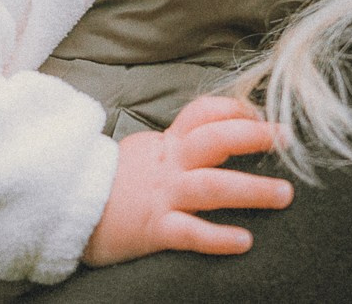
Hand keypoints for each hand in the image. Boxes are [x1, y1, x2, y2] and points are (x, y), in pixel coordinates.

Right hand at [80, 95, 293, 266]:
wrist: (65, 209)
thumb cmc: (110, 185)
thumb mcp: (143, 155)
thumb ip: (175, 147)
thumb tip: (212, 137)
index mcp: (165, 145)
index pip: (202, 114)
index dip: (235, 110)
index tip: (261, 115)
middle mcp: (167, 166)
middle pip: (214, 141)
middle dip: (253, 137)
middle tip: (286, 139)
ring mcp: (161, 196)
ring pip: (211, 186)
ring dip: (252, 190)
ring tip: (284, 195)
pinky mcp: (152, 229)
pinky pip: (189, 233)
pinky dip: (218, 237)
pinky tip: (244, 242)